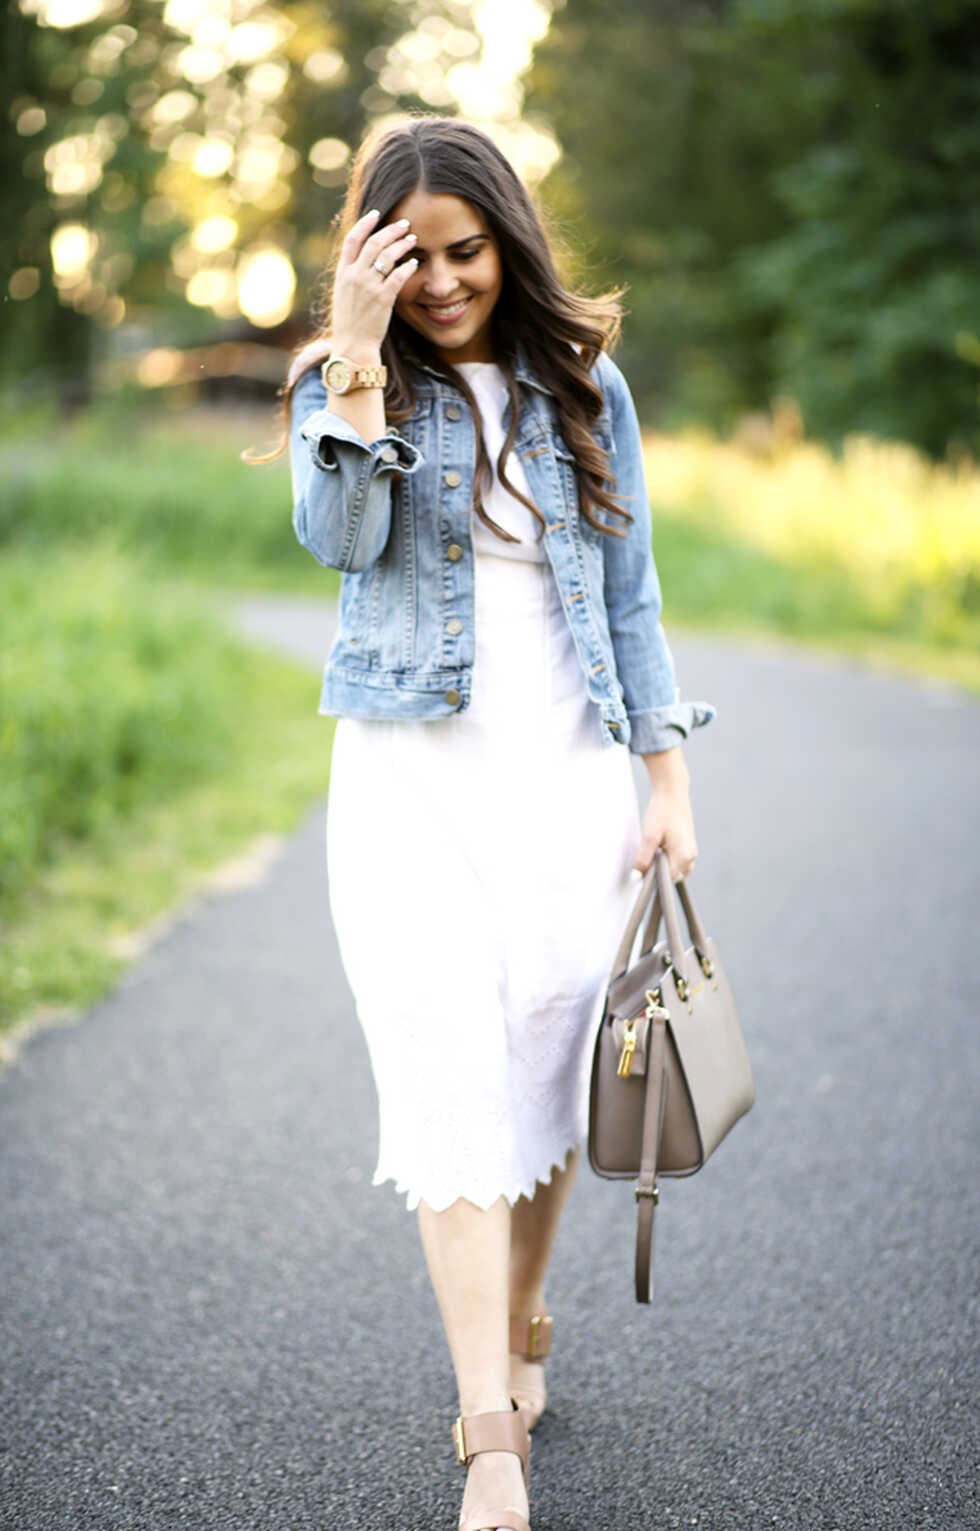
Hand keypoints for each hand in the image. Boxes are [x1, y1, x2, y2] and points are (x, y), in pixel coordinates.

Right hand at [330, 208, 418, 354]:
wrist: (352, 346)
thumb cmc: (350, 322)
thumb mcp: (343, 294)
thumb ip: (351, 274)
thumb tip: (363, 258)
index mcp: (343, 273)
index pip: (352, 240)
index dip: (365, 223)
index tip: (377, 214)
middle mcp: (354, 276)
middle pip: (374, 242)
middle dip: (391, 230)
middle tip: (404, 224)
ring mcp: (368, 287)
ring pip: (387, 255)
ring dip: (402, 244)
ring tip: (413, 239)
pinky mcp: (382, 299)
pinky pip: (398, 275)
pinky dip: (407, 266)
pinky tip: (414, 263)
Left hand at [634, 747, 697, 880]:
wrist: (672, 792)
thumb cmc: (662, 812)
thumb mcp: (649, 835)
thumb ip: (644, 857)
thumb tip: (638, 875)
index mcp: (684, 856)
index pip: (667, 879)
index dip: (653, 878)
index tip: (642, 870)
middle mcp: (691, 856)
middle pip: (673, 876)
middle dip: (659, 872)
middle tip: (646, 857)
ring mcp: (691, 850)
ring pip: (676, 869)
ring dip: (664, 866)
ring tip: (653, 850)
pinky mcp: (688, 845)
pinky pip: (678, 861)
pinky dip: (668, 859)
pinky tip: (659, 847)